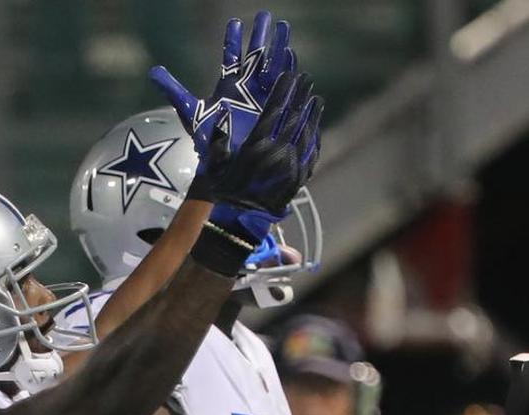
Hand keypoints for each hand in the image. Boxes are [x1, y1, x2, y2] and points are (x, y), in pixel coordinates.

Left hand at [150, 11, 294, 160]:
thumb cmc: (207, 137)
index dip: (232, 40)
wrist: (223, 160)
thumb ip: (172, 89)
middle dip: (261, 36)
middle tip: (266, 15)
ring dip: (278, 46)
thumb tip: (153, 71)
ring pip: (272, 65)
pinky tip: (290, 53)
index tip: (235, 23)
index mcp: (227, 86)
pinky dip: (287, 68)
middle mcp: (246, 87)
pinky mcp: (272, 106)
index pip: (230, 57)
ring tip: (283, 26)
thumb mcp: (189, 110)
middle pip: (255, 55)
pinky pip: (282, 84)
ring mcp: (261, 96)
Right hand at [196, 72, 323, 243]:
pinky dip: (314, 137)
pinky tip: (315, 128)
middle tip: (306, 79)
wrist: (236, 224)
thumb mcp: (213, 165)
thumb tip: (222, 117)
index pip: (274, 111)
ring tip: (315, 98)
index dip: (284, 91)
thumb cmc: (220, 192)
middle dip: (300, 96)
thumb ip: (218, 141)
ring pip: (306, 134)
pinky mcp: (298, 179)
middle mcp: (276, 155)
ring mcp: (290, 167)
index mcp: (255, 148)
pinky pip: (310, 154)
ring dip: (312, 114)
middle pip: (293, 118)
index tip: (290, 76)